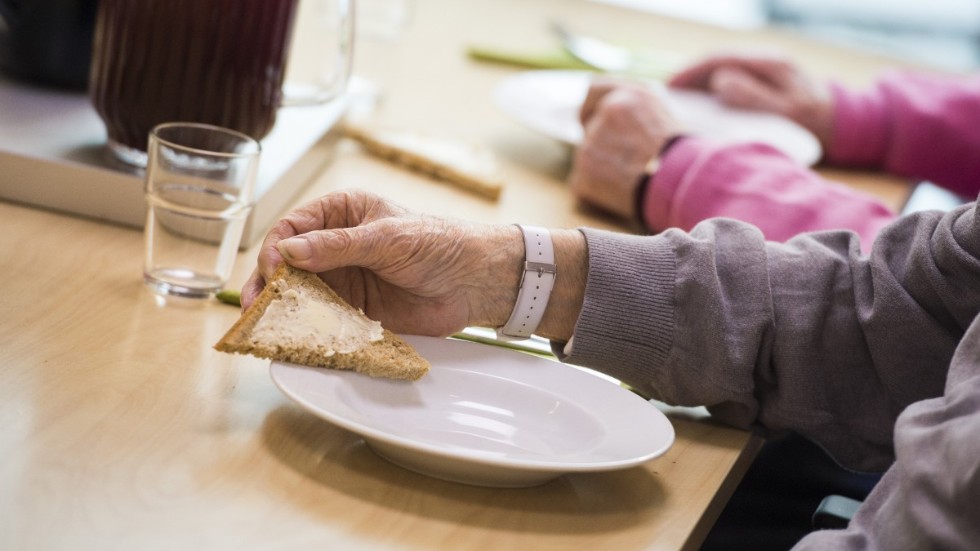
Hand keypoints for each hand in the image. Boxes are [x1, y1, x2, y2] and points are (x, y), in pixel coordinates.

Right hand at [241, 190, 587, 339]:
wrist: (477, 282)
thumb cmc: (439, 244)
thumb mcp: (387, 238)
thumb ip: (338, 247)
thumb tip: (289, 252)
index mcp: (342, 213)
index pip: (293, 228)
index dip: (278, 248)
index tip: (273, 269)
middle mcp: (336, 246)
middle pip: (288, 264)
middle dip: (270, 282)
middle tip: (257, 305)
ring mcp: (344, 279)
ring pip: (301, 293)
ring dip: (284, 308)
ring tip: (267, 325)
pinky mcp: (355, 310)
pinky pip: (323, 318)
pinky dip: (308, 327)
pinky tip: (295, 337)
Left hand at [568, 77, 681, 220]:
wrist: (683, 186)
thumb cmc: (682, 156)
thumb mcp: (664, 115)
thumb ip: (633, 108)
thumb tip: (608, 110)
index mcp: (628, 96)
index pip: (593, 90)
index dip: (591, 107)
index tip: (592, 119)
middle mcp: (606, 114)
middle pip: (590, 128)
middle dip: (603, 143)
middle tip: (627, 160)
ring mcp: (591, 144)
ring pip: (588, 156)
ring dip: (602, 167)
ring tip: (631, 177)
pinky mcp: (584, 173)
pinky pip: (584, 182)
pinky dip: (597, 190)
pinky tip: (620, 192)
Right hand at [669, 53, 833, 148]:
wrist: (843, 124)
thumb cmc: (816, 120)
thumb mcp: (788, 111)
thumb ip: (754, 95)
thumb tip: (719, 81)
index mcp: (770, 63)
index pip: (721, 59)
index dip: (692, 71)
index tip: (670, 86)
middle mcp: (766, 61)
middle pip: (718, 62)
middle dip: (690, 76)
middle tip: (665, 94)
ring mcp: (765, 71)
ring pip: (723, 71)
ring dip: (699, 83)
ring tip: (676, 101)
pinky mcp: (764, 84)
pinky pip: (731, 82)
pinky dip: (711, 91)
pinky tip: (699, 105)